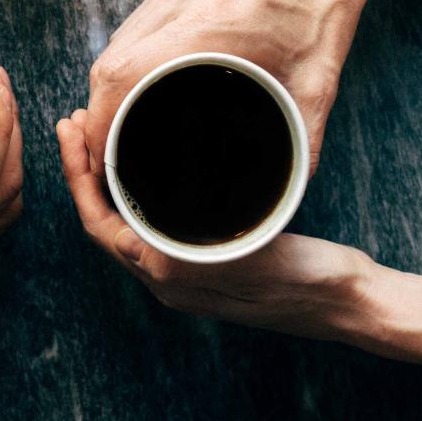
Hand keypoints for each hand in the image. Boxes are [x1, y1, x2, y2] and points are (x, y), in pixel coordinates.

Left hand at [54, 109, 372, 338]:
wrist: (348, 299)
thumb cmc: (308, 281)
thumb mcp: (252, 264)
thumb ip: (195, 260)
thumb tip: (142, 248)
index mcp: (170, 279)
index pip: (100, 225)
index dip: (79, 177)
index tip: (73, 131)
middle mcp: (168, 278)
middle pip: (104, 219)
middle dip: (84, 169)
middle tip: (73, 120)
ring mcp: (185, 268)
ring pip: (125, 218)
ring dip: (106, 176)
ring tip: (98, 130)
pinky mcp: (204, 254)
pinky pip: (152, 218)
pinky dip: (137, 184)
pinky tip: (146, 157)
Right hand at [83, 0, 382, 171]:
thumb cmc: (326, 10)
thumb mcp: (318, 86)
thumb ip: (304, 142)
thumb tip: (293, 190)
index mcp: (208, 28)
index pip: (123, 76)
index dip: (100, 121)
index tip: (100, 156)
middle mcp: (180, 4)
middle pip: (108, 64)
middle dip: (97, 113)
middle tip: (106, 152)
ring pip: (115, 44)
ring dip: (108, 86)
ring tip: (116, 124)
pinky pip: (133, 27)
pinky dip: (125, 60)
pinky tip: (137, 84)